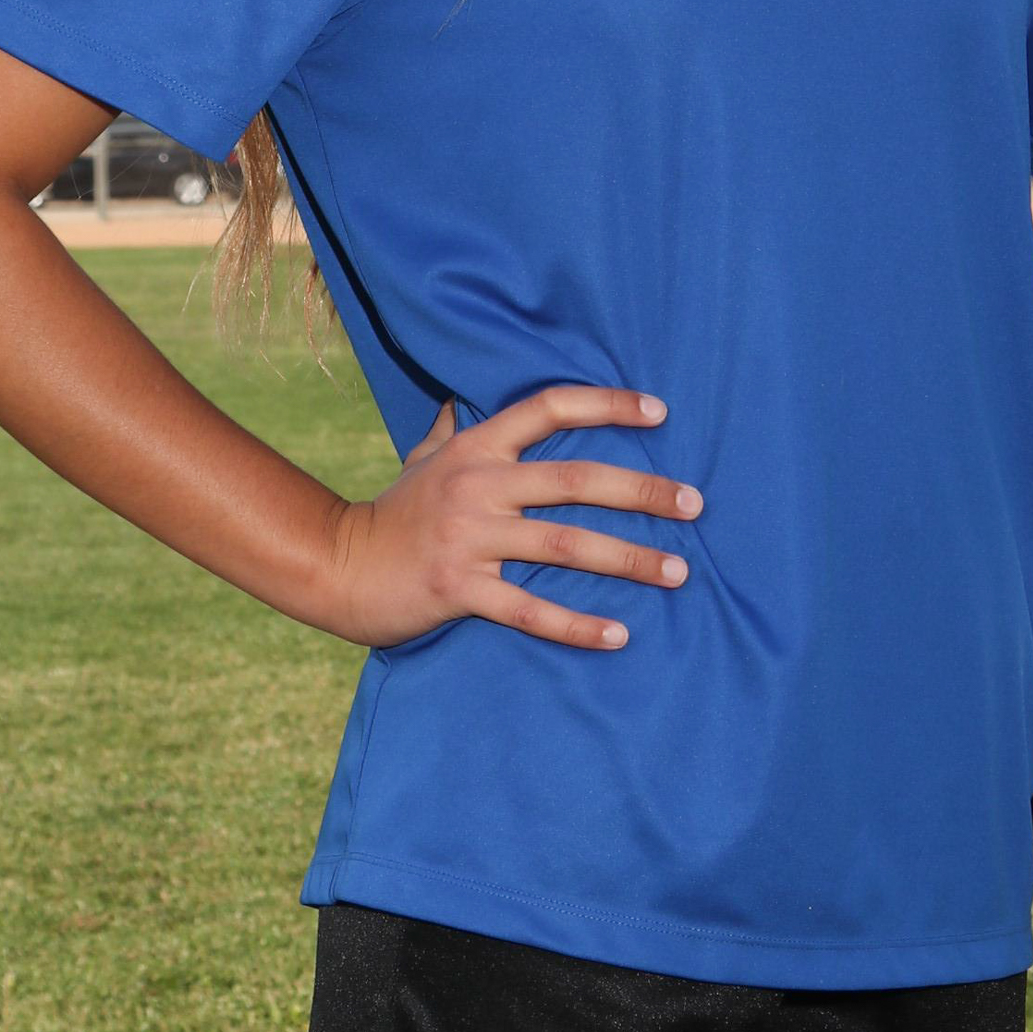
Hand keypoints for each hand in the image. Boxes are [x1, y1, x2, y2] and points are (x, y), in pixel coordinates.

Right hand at [312, 383, 699, 651]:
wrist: (337, 567)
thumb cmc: (393, 511)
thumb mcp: (423, 458)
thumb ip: (453, 429)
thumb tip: (460, 396)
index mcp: (477, 447)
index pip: (549, 408)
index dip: (607, 404)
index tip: (661, 413)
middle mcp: (477, 485)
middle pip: (574, 479)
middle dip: (641, 492)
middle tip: (695, 505)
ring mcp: (468, 538)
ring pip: (563, 545)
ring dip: (627, 559)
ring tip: (678, 572)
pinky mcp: (458, 589)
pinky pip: (528, 609)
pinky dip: (575, 625)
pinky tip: (619, 635)